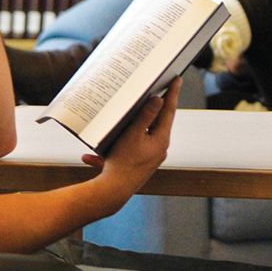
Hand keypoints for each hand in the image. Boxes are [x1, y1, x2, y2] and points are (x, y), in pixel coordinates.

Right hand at [83, 78, 178, 193]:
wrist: (114, 192)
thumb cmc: (123, 162)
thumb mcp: (133, 134)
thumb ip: (145, 116)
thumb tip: (159, 99)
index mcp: (161, 140)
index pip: (169, 111)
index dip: (173, 93)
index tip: (178, 78)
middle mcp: (159, 149)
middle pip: (158, 122)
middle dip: (156, 106)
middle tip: (159, 88)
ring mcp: (150, 158)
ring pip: (143, 135)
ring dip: (134, 125)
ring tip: (129, 113)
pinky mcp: (139, 165)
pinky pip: (128, 150)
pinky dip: (116, 147)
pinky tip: (93, 156)